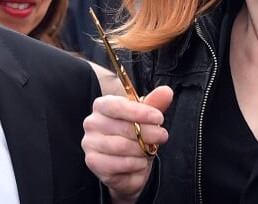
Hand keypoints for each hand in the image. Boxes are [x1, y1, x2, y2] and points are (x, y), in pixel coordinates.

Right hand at [82, 85, 172, 203]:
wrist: (125, 160)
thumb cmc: (134, 131)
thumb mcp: (145, 115)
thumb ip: (155, 102)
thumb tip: (166, 92)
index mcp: (103, 104)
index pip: (119, 106)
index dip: (140, 112)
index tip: (159, 118)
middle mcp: (93, 122)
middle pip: (124, 128)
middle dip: (148, 133)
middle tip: (162, 136)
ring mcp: (90, 143)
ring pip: (122, 147)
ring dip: (142, 151)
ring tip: (149, 150)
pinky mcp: (93, 163)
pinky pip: (118, 165)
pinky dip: (134, 165)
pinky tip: (140, 162)